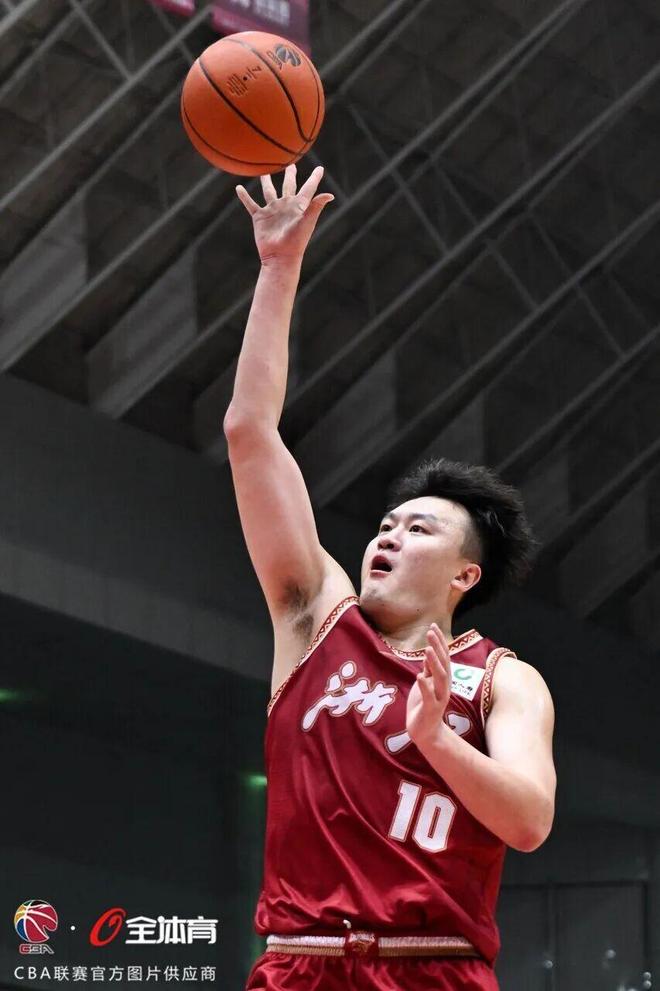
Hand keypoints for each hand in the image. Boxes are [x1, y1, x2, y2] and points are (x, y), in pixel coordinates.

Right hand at [235, 164, 333, 263]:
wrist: (280, 256)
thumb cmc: (296, 240)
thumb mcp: (307, 221)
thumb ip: (316, 206)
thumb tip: (330, 194)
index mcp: (299, 206)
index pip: (309, 188)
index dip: (315, 178)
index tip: (320, 169)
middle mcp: (286, 206)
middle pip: (288, 185)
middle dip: (289, 174)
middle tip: (290, 164)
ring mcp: (272, 211)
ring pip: (268, 192)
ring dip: (266, 181)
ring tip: (263, 171)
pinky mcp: (260, 217)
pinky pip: (251, 204)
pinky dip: (244, 196)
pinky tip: (238, 188)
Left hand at [406, 624, 451, 749]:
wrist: (426, 732)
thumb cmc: (424, 706)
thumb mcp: (425, 684)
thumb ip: (429, 669)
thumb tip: (430, 651)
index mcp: (442, 679)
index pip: (443, 656)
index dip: (439, 641)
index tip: (433, 626)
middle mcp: (444, 686)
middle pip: (444, 664)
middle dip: (438, 647)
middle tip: (430, 631)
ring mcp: (439, 698)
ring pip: (440, 678)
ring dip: (434, 664)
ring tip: (427, 650)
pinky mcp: (431, 709)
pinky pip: (429, 697)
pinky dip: (425, 686)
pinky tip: (419, 675)